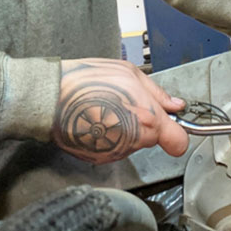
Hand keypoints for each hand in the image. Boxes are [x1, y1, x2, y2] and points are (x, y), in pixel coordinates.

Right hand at [52, 58, 187, 163]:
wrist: (51, 98)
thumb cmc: (88, 82)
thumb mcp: (129, 73)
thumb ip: (157, 92)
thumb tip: (174, 104)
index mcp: (147, 120)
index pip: (178, 142)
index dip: (177, 133)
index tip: (173, 126)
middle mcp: (133, 142)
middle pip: (151, 138)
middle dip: (144, 122)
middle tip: (125, 103)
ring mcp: (115, 152)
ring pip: (132, 142)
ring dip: (124, 128)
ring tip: (106, 107)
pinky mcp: (98, 158)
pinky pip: (113, 147)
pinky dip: (108, 136)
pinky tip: (95, 118)